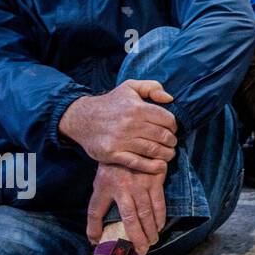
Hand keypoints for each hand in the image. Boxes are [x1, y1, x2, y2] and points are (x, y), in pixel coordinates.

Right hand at [58, 81, 177, 172]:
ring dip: (166, 154)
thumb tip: (170, 99)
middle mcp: (130, 124)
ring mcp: (120, 140)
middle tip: (172, 143)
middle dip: (172, 141)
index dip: (174, 126)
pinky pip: (137, 163)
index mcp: (137, 108)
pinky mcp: (112, 154)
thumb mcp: (130, 87)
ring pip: (153, 150)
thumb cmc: (110, 103)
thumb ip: (152, 87)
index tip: (173, 130)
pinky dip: (152, 166)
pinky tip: (160, 166)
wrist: (80, 118)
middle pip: (162, 136)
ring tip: (168, 154)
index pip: (167, 120)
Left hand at [86, 163, 167, 254]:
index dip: (109, 231)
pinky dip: (161, 215)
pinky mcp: (156, 179)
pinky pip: (160, 201)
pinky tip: (160, 224)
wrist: (129, 143)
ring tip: (153, 240)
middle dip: (140, 236)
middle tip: (143, 249)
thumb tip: (94, 238)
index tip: (111, 244)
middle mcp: (127, 188)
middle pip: (134, 218)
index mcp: (111, 189)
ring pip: (149, 211)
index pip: (109, 214)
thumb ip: (96, 212)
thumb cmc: (111, 169)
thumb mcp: (99, 187)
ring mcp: (143, 183)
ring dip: (152, 228)